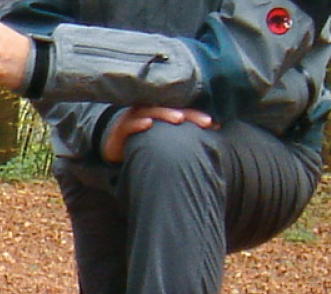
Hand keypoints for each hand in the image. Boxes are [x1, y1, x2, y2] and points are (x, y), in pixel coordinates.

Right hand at [101, 106, 215, 162]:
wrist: (115, 148)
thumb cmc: (145, 141)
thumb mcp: (165, 137)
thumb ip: (183, 135)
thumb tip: (211, 136)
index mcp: (162, 111)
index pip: (183, 109)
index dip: (199, 115)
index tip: (215, 124)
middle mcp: (149, 110)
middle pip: (171, 108)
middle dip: (190, 114)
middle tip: (206, 122)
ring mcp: (134, 117)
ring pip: (151, 111)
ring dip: (166, 113)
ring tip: (179, 119)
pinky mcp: (120, 128)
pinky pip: (130, 124)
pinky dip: (139, 123)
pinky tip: (148, 124)